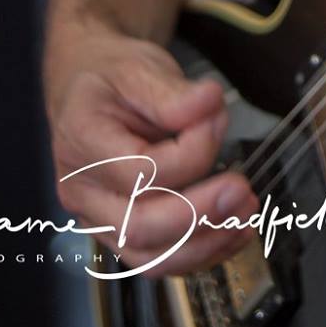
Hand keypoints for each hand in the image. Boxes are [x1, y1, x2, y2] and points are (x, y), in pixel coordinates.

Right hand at [44, 17, 258, 275]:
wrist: (90, 89)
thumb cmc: (113, 78)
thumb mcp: (138, 67)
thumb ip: (173, 92)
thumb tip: (210, 103)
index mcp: (80, 141)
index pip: (140, 170)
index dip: (190, 152)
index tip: (217, 118)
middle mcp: (81, 190)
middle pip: (138, 226)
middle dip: (199, 215)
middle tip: (242, 190)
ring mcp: (97, 218)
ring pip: (148, 257)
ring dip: (204, 244)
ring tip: (245, 215)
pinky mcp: (118, 232)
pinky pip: (157, 259)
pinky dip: (199, 253)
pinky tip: (232, 232)